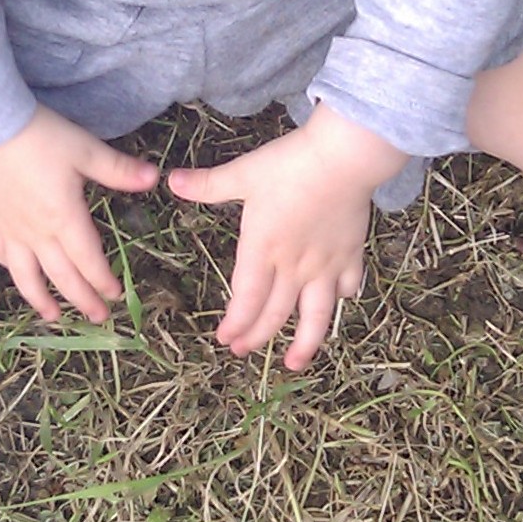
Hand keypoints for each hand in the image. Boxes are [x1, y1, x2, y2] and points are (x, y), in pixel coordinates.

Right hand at [0, 106, 159, 324]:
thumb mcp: (86, 150)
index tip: (115, 296)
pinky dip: (12, 269)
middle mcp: (38, 233)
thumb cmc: (41, 137)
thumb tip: (154, 179)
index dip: (102, 281)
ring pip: (27, 275)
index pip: (89, 260)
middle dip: (82, 299)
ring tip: (53, 317)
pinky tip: (17, 275)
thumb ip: (119, 170)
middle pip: (62, 275)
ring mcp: (12, 229)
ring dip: (41, 298)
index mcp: (65, 219)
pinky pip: (1, 253)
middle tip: (97, 318)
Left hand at [167, 105, 406, 369]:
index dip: (235, 323)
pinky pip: (348, 286)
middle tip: (242, 351)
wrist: (343, 159)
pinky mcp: (351, 255)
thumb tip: (171, 181)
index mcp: (262, 249)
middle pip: (274, 313)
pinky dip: (343, 299)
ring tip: (294, 362)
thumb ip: (209, 184)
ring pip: (316, 315)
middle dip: (256, 336)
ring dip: (305, 343)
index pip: (246, 299)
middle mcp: (293, 266)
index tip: (224, 338)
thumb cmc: (290, 165)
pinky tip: (339, 302)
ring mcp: (325, 265)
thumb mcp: (244, 173)